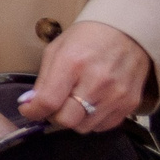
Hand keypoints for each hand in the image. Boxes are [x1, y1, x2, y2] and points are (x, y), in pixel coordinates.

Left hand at [16, 21, 151, 130]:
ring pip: (84, 127)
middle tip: (54, 106)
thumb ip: (43, 80)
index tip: (29, 110)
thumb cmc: (87, 38)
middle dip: (54, 116)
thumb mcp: (57, 50)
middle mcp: (96, 82)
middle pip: (67, 120)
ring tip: (75, 102)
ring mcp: (116, 95)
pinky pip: (104, 126)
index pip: (48, 102)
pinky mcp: (130, 103)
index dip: (33, 111)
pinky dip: (93, 120)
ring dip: (74, 119)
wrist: (128, 32)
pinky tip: (92, 104)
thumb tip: (31, 104)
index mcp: (73, 63)